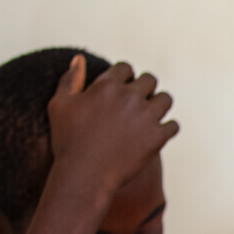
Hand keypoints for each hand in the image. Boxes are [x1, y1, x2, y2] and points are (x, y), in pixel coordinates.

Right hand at [47, 55, 177, 198]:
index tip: (122, 89)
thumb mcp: (60, 106)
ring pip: (166, 99)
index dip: (124, 77)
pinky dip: (167, 129)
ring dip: (159, 105)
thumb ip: (70, 79)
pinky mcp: (158, 136)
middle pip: (150, 80)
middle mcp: (130, 96)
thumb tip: (79, 58)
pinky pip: (174, 125)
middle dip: (144, 89)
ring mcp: (147, 116)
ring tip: (150, 116)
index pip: (125, 68)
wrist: (84, 175)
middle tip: (137, 103)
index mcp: (107, 85)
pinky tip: (156, 134)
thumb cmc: (68, 141)